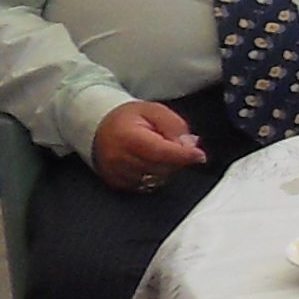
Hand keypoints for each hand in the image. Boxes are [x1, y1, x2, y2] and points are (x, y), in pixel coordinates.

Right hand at [93, 101, 207, 193]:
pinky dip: (154, 177)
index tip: (199, 156)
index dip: (183, 155)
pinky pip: (146, 187)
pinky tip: (151, 163)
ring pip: (156, 180)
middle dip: (176, 159)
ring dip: (166, 169)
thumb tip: (190, 145)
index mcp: (128, 137)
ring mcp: (116, 173)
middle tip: (175, 146)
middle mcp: (119, 158)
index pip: (161, 152)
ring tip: (159, 152)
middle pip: (161, 168)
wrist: (99, 126)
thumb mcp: (155, 111)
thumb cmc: (129, 118)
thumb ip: (174, 126)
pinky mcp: (116, 183)